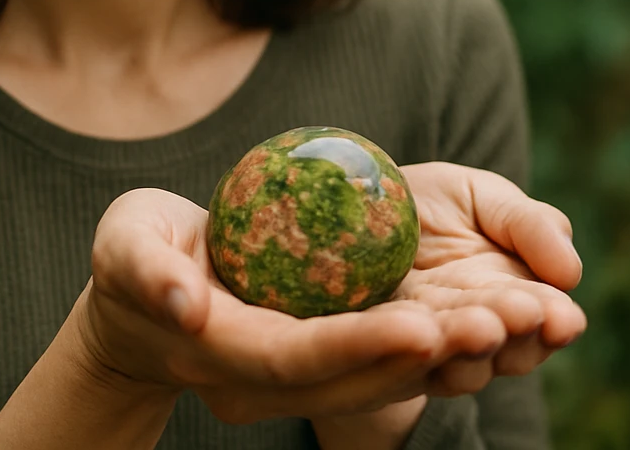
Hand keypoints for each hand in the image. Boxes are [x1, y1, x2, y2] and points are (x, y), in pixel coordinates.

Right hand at [73, 187, 513, 425]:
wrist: (138, 308)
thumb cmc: (132, 255)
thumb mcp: (124, 244)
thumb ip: (145, 268)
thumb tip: (184, 301)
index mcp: (218, 350)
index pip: (295, 357)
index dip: (358, 345)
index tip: (421, 323)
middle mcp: (260, 383)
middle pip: (352, 383)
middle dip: (424, 359)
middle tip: (493, 325)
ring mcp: (290, 384)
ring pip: (375, 384)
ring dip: (442, 362)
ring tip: (505, 326)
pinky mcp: (315, 368)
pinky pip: (377, 369)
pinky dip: (429, 353)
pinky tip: (482, 324)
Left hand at [394, 162, 585, 395]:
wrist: (350, 203)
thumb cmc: (428, 200)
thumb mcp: (484, 197)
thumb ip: (531, 226)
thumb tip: (571, 275)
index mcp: (513, 293)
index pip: (543, 317)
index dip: (553, 320)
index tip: (562, 317)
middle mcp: (476, 329)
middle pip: (508, 350)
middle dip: (516, 335)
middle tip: (521, 317)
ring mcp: (428, 344)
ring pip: (461, 369)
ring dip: (470, 352)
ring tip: (477, 328)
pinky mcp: (381, 349)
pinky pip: (401, 360)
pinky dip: (412, 349)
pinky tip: (420, 332)